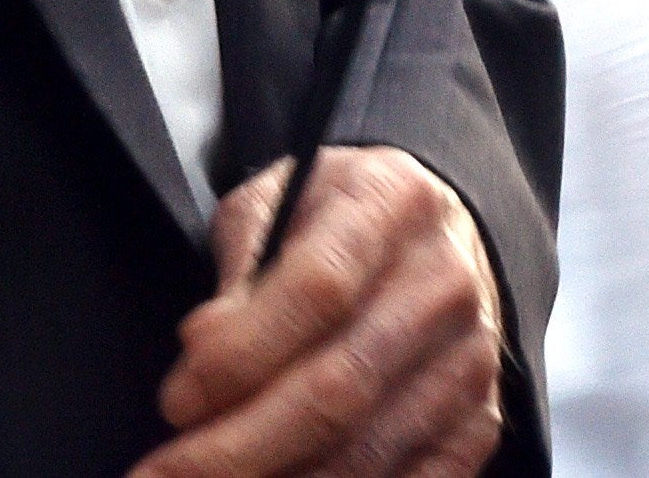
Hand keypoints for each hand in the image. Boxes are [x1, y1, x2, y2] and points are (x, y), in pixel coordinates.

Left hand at [135, 148, 505, 477]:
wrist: (436, 228)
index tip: (177, 399)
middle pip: (339, 389)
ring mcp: (469, 360)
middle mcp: (442, 284)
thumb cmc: (336, 213)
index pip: (318, 289)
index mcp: (390, 205)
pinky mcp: (480, 422)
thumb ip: (242, 268)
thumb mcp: (277, 198)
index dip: (241, 353)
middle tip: (168, 473)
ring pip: (368, 453)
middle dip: (241, 448)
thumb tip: (202, 353)